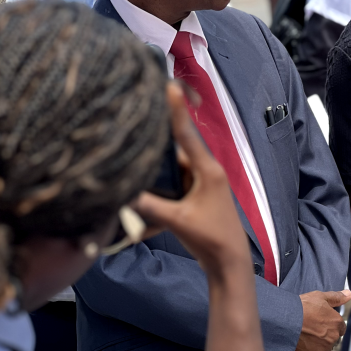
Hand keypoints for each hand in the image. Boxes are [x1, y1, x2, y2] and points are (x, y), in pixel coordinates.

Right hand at [133, 83, 252, 275]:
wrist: (229, 263)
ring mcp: (201, 184)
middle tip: (136, 121)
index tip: (168, 86)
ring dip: (155, 171)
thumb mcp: (178, 221)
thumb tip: (121, 192)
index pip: (187, 134)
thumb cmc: (210, 238)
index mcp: (207, 170)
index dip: (176, 111)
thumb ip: (149, 206)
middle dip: (156, 141)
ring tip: (132, 154)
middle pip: (176, 149)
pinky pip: (173, 187)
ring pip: (172, 169)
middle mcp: (205, 171)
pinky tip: (140, 196)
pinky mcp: (195, 197)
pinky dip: (160, 192)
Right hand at [295, 289, 349, 350]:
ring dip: (320, 345)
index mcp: (337, 322)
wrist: (285, 321)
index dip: (331, 324)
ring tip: (307, 337)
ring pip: (326, 348)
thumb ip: (336, 297)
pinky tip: (307, 348)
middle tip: (313, 329)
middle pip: (333, 338)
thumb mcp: (320, 297)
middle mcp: (334, 336)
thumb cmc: (302, 307)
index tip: (321, 323)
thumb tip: (348, 294)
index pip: (340, 327)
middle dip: (326, 335)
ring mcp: (325, 348)